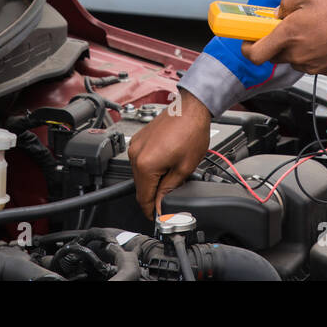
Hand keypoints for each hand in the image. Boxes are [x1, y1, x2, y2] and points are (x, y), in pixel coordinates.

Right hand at [127, 89, 210, 219]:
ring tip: (173, 171)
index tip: (158, 217)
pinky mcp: (138, 139)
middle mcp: (135, 154)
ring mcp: (135, 145)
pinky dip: (152, 166)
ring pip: (141, 174)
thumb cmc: (191, 132)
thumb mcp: (184, 168)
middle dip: (155, 193)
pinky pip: (141, 160)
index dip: (152, 211)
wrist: (191, 109)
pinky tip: (167, 160)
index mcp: (145, 165)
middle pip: (141, 186)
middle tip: (171, 193)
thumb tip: (161, 205)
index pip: (143, 198)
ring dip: (154, 179)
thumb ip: (169, 190)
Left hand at [241, 0, 326, 74]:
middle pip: (274, 55)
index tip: (248, 39)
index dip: (247, 48)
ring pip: (294, 58)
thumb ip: (288, 2)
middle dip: (276, 42)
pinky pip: (311, 62)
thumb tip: (279, 11)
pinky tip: (326, 38)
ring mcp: (311, 65)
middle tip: (286, 27)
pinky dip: (314, 51)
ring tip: (314, 29)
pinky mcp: (325, 70)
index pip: (255, 53)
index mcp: (288, 35)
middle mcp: (296, 54)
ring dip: (297, 46)